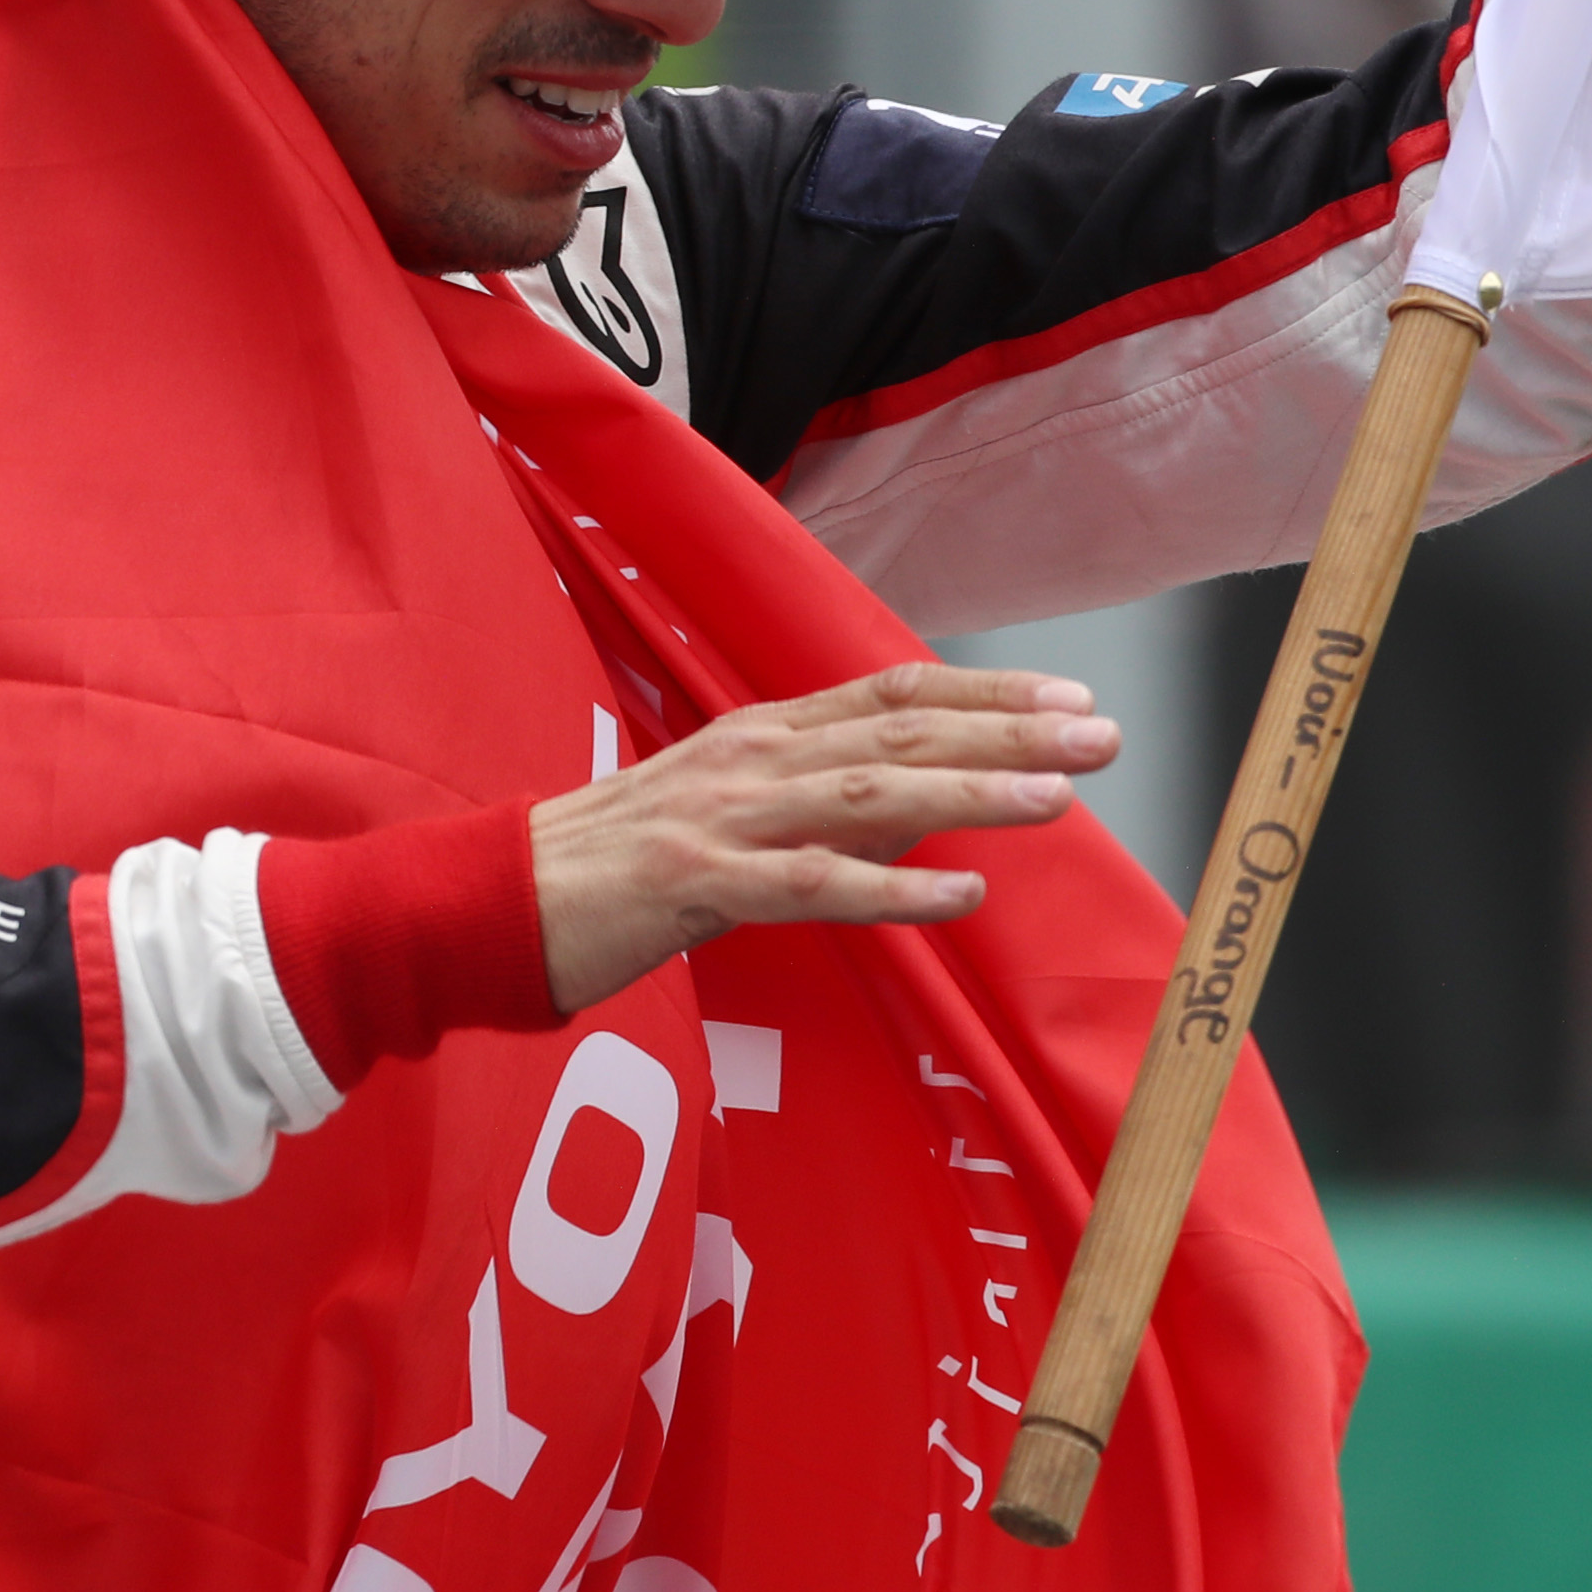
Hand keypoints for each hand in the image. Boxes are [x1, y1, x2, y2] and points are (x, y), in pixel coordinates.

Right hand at [529, 662, 1114, 1009]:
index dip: (985, 692)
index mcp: (756, 736)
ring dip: (971, 791)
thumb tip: (925, 806)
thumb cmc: (606, 868)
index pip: (890, 694)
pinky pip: (812, 884)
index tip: (1069, 697)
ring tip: (1057, 796)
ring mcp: (721, 816)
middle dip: (1010, 730)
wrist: (489, 899)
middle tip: (1102, 734)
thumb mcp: (723, 818)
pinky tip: (959, 892)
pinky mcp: (695, 882)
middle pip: (898, 730)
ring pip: (868, 792)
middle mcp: (748, 758)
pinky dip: (893, 886)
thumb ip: (819, 806)